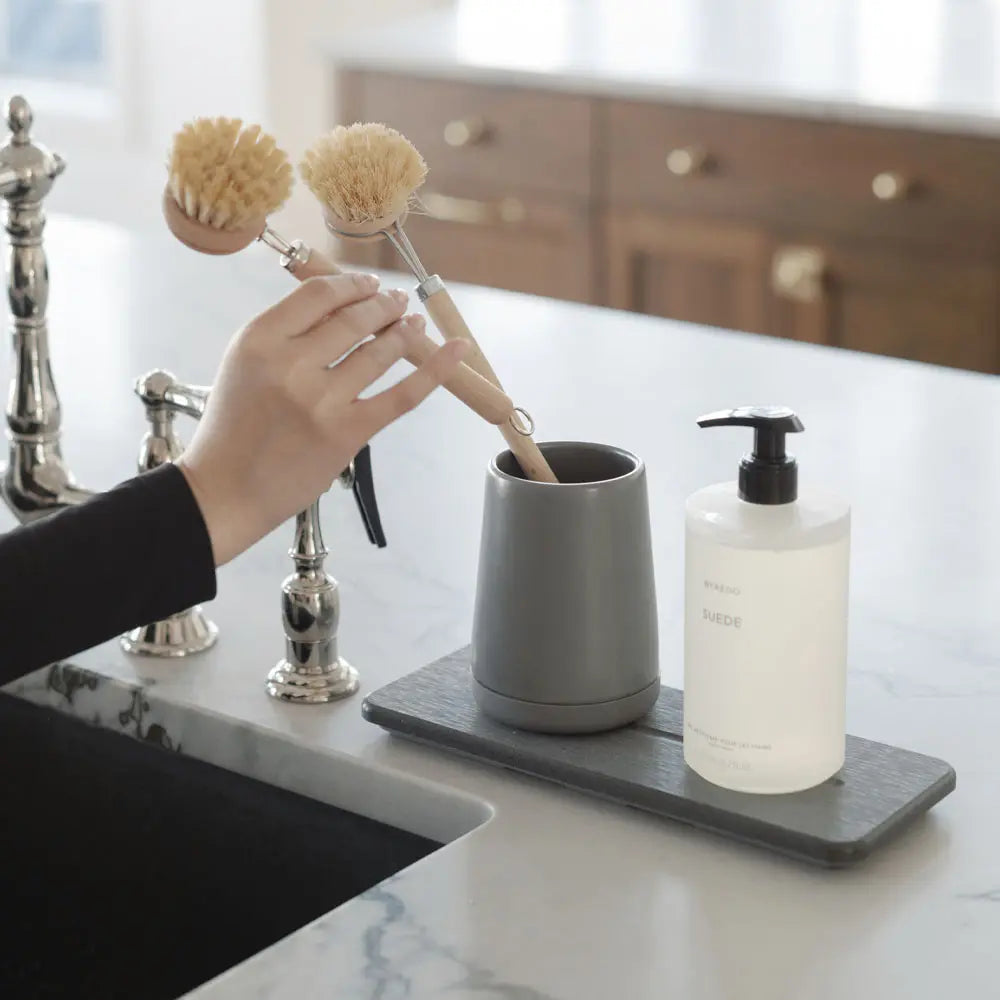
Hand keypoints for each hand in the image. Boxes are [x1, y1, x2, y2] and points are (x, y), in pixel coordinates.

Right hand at [178, 273, 467, 565]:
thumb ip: (285, 334)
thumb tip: (342, 308)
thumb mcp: (244, 365)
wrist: (226, 490)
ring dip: (404, 331)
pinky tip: (456, 350)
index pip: (319, 295)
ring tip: (413, 322)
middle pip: (354, 318)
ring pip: (379, 351)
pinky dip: (435, 369)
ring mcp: (323, 400)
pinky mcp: (349, 432)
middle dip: (383, 305)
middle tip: (396, 302)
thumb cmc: (233, 428)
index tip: (368, 285)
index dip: (352, 285)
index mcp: (260, 340)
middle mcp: (291, 365)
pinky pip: (402, 395)